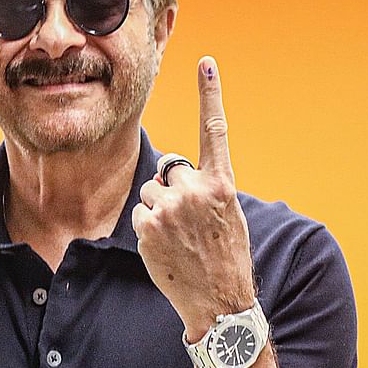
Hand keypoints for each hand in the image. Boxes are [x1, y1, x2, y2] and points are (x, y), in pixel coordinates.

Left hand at [132, 56, 254, 338]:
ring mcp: (170, 208)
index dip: (210, 94)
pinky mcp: (147, 226)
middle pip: (169, 169)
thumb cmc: (226, 259)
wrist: (219, 304)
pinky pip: (140, 214)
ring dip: (159, 210)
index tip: (206, 62)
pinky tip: (166, 248)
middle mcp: (196, 191)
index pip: (214, 131)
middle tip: (190, 223)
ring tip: (180, 239)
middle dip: (173, 189)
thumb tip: (170, 174)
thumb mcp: (227, 217)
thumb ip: (204, 188)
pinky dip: (149, 230)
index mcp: (222, 185)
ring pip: (151, 192)